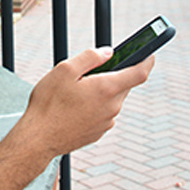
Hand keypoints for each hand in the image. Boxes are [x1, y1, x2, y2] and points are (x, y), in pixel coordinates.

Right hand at [22, 48, 153, 159]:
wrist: (39, 138)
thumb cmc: (49, 103)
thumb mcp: (65, 69)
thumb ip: (90, 57)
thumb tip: (108, 52)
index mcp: (106, 88)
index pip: (139, 73)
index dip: (147, 60)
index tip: (150, 53)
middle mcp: (112, 106)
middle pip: (123, 84)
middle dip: (114, 74)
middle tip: (93, 69)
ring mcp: (106, 122)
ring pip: (112, 98)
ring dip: (101, 90)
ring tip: (75, 89)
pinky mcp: (98, 132)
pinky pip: (103, 112)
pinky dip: (95, 104)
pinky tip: (74, 105)